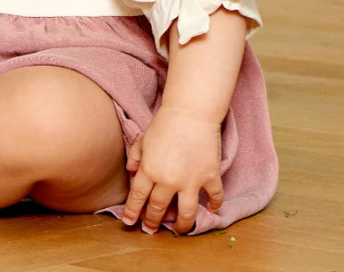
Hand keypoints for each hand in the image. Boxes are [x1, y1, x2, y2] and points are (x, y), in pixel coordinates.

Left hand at [121, 105, 223, 234]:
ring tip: (178, 231)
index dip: (132, 211)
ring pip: (186, 213)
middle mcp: (169, 180)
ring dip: (181, 225)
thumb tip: (131, 171)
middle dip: (151, 221)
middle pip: (158, 208)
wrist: (190, 112)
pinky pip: (214, 198)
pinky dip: (213, 205)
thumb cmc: (164, 123)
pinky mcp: (210, 177)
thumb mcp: (143, 139)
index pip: (138, 197)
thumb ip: (135, 156)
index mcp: (149, 170)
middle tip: (149, 229)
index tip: (129, 222)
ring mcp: (191, 181)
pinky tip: (209, 209)